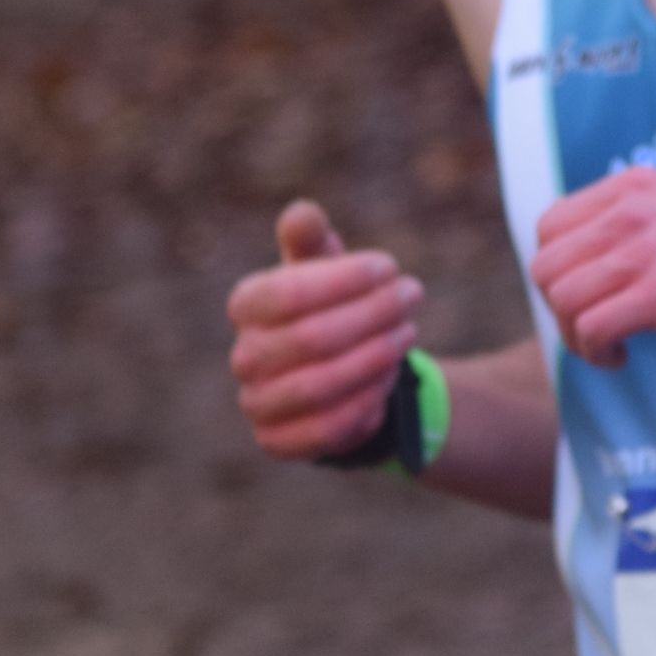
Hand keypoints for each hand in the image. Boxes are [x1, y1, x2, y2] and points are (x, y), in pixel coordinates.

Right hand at [226, 198, 424, 459]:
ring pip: (319, 386)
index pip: (285, 293)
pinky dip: (365, 402)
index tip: (390, 267)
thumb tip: (302, 214)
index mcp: (246, 305)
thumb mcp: (325, 266)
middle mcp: (244, 356)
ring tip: (407, 334)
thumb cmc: (332, 306)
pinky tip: (389, 380)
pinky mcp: (278, 442)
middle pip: (309, 339)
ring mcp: (257, 403)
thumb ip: (311, 238)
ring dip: (374, 358)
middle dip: (370, 315)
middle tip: (412, 295)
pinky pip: (327, 428)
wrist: (340, 371)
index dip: (343, 281)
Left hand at [529, 167, 655, 366]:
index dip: (557, 270)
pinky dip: (594, 353)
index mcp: (631, 186)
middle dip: (559, 308)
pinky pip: (590, 329)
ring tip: (607, 346)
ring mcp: (645, 249)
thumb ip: (629, 223)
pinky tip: (619, 358)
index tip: (587, 295)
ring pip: (562, 299)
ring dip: (574, 336)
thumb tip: (578, 264)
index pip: (549, 226)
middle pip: (546, 266)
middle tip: (593, 327)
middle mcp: (630, 210)